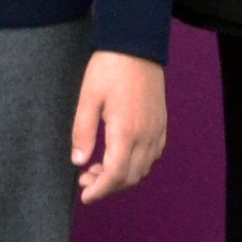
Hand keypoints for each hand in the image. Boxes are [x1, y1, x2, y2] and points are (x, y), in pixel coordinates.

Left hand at [71, 51, 166, 202]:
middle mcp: (146, 136)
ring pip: (143, 169)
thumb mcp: (87, 98)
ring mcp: (157, 131)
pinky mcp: (162, 124)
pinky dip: (136, 165)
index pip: (115, 175)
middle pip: (130, 177)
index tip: (84, 196)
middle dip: (107, 186)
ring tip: (98, 168)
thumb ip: (82, 132)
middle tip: (85, 180)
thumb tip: (79, 162)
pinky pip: (152, 156)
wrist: (136, 46)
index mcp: (126, 132)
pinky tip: (119, 156)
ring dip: (121, 176)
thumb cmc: (109, 69)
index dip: (99, 190)